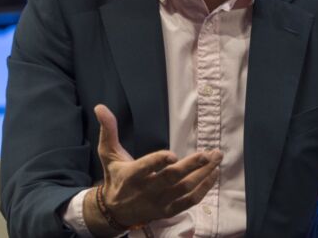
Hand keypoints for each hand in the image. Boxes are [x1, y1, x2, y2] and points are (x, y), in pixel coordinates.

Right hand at [83, 104, 221, 233]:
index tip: (173, 155)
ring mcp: (159, 202)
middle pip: (172, 178)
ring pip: (184, 189)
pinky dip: (203, 189)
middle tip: (209, 154)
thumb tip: (100, 107)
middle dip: (192, 166)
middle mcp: (147, 190)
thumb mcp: (107, 153)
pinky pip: (189, 201)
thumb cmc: (114, 176)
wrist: (115, 210)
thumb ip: (108, 130)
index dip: (159, 162)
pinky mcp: (168, 211)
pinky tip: (213, 175)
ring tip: (216, 160)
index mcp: (131, 175)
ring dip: (203, 174)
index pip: (146, 167)